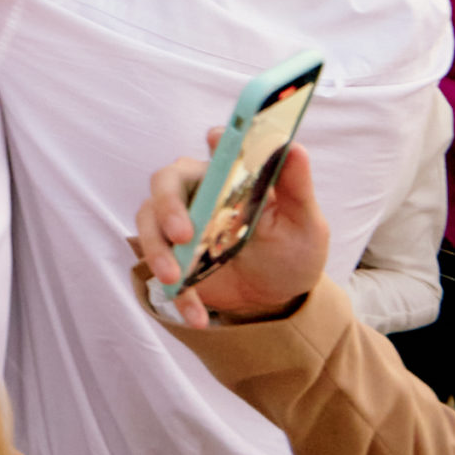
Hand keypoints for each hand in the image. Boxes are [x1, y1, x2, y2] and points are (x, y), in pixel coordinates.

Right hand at [132, 142, 330, 328]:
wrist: (277, 301)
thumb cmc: (292, 252)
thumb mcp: (304, 223)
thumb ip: (296, 187)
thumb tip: (293, 146)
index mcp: (233, 177)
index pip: (219, 148)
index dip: (216, 141)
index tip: (216, 138)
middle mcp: (201, 192)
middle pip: (167, 181)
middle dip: (167, 205)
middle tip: (181, 234)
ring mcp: (181, 223)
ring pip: (149, 220)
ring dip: (157, 249)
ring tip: (174, 278)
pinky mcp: (172, 255)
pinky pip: (160, 266)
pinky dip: (177, 293)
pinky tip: (197, 316)